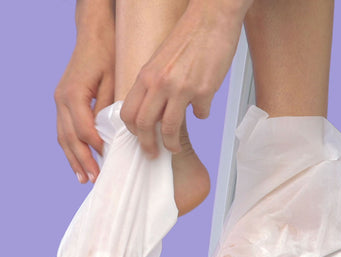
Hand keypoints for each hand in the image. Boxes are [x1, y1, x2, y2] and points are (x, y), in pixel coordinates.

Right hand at [54, 25, 114, 182]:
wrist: (93, 37)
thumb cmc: (106, 56)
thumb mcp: (113, 80)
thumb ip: (109, 107)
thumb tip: (112, 134)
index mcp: (74, 95)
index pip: (83, 128)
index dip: (95, 146)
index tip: (107, 159)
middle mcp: (61, 100)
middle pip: (70, 138)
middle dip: (82, 160)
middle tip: (94, 179)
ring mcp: (59, 102)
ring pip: (63, 137)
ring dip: (73, 159)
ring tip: (83, 178)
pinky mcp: (62, 104)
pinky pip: (63, 130)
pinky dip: (70, 148)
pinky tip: (77, 161)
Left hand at [119, 0, 251, 158]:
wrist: (211, 17)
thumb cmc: (187, 38)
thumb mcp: (159, 61)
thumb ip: (154, 85)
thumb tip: (157, 110)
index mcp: (146, 76)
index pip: (129, 112)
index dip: (132, 131)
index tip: (139, 138)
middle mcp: (160, 83)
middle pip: (145, 125)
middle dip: (147, 145)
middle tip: (152, 154)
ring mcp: (182, 88)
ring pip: (169, 128)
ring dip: (171, 144)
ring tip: (174, 148)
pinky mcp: (204, 90)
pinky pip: (201, 114)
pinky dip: (201, 115)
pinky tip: (203, 110)